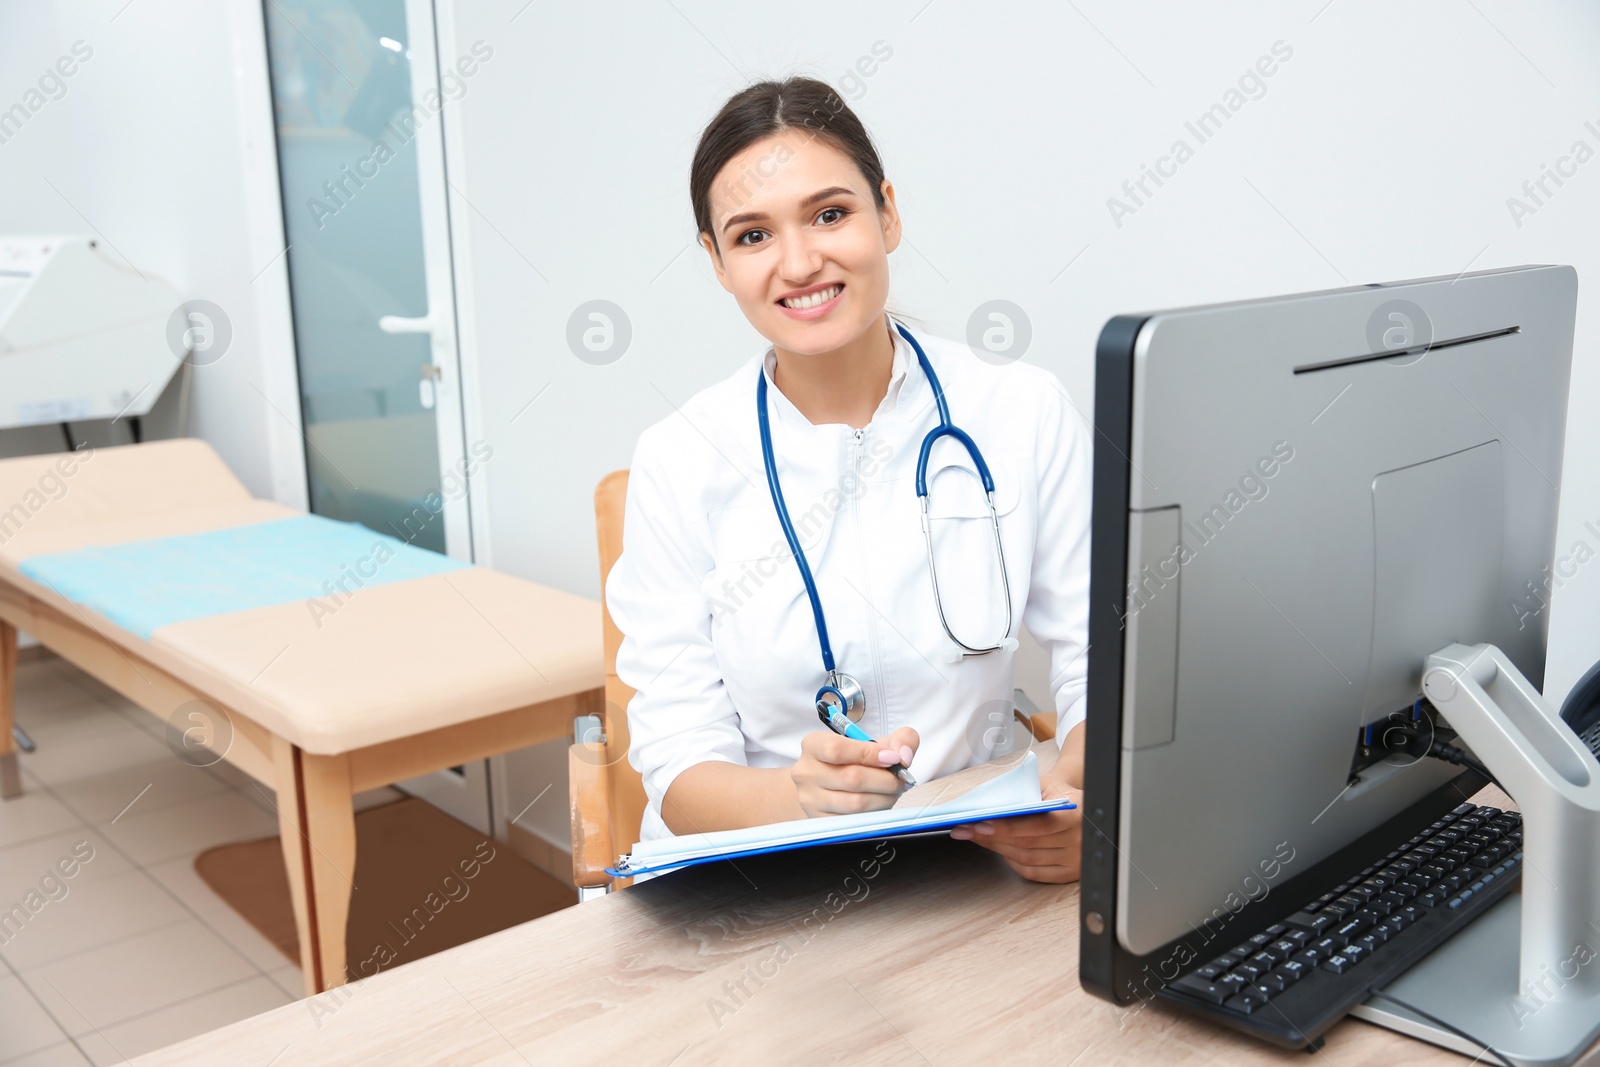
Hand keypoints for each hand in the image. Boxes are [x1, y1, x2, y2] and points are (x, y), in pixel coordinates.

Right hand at [791, 726, 919, 816]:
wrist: (828, 785)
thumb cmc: (853, 761)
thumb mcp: (873, 743)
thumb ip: (898, 740)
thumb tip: (904, 755)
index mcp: (813, 745)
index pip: (836, 749)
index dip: (869, 754)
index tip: (893, 758)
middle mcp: (806, 772)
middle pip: (851, 778)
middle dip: (885, 779)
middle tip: (901, 778)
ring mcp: (810, 799)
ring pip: (855, 802)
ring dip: (884, 797)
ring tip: (893, 791)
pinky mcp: (820, 820)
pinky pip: (854, 820)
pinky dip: (874, 812)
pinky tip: (880, 803)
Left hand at [950, 723, 1084, 882]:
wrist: (1085, 806)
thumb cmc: (1059, 792)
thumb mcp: (1047, 785)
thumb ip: (1024, 793)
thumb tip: (989, 805)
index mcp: (1073, 814)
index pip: (1034, 825)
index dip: (1004, 827)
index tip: (978, 825)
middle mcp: (1077, 840)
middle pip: (1026, 844)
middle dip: (992, 838)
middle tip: (966, 831)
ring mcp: (1074, 859)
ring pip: (1027, 859)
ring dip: (998, 849)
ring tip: (978, 838)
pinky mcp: (1070, 873)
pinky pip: (1035, 873)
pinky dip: (1013, 863)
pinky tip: (1000, 851)